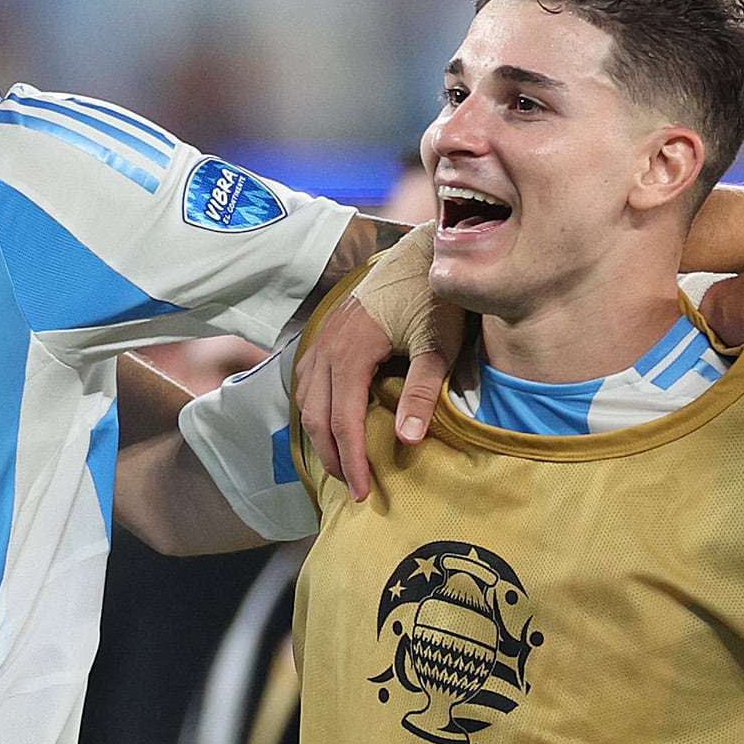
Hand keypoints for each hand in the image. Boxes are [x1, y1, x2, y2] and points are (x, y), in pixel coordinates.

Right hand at [290, 294, 444, 504]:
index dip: (351, 461)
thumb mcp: (437, 346)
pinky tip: (329, 419)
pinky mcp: (328, 331)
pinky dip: (314, 407)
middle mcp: (327, 346)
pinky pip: (307, 378)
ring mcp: (323, 337)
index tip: (363, 492)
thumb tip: (407, 441)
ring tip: (341, 461)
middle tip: (352, 487)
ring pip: (307, 399)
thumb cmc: (435, 298)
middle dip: (332, 455)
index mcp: (350, 353)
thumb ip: (422, 393)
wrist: (424, 252)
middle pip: (317, 416)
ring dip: (320, 434)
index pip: (343, 422)